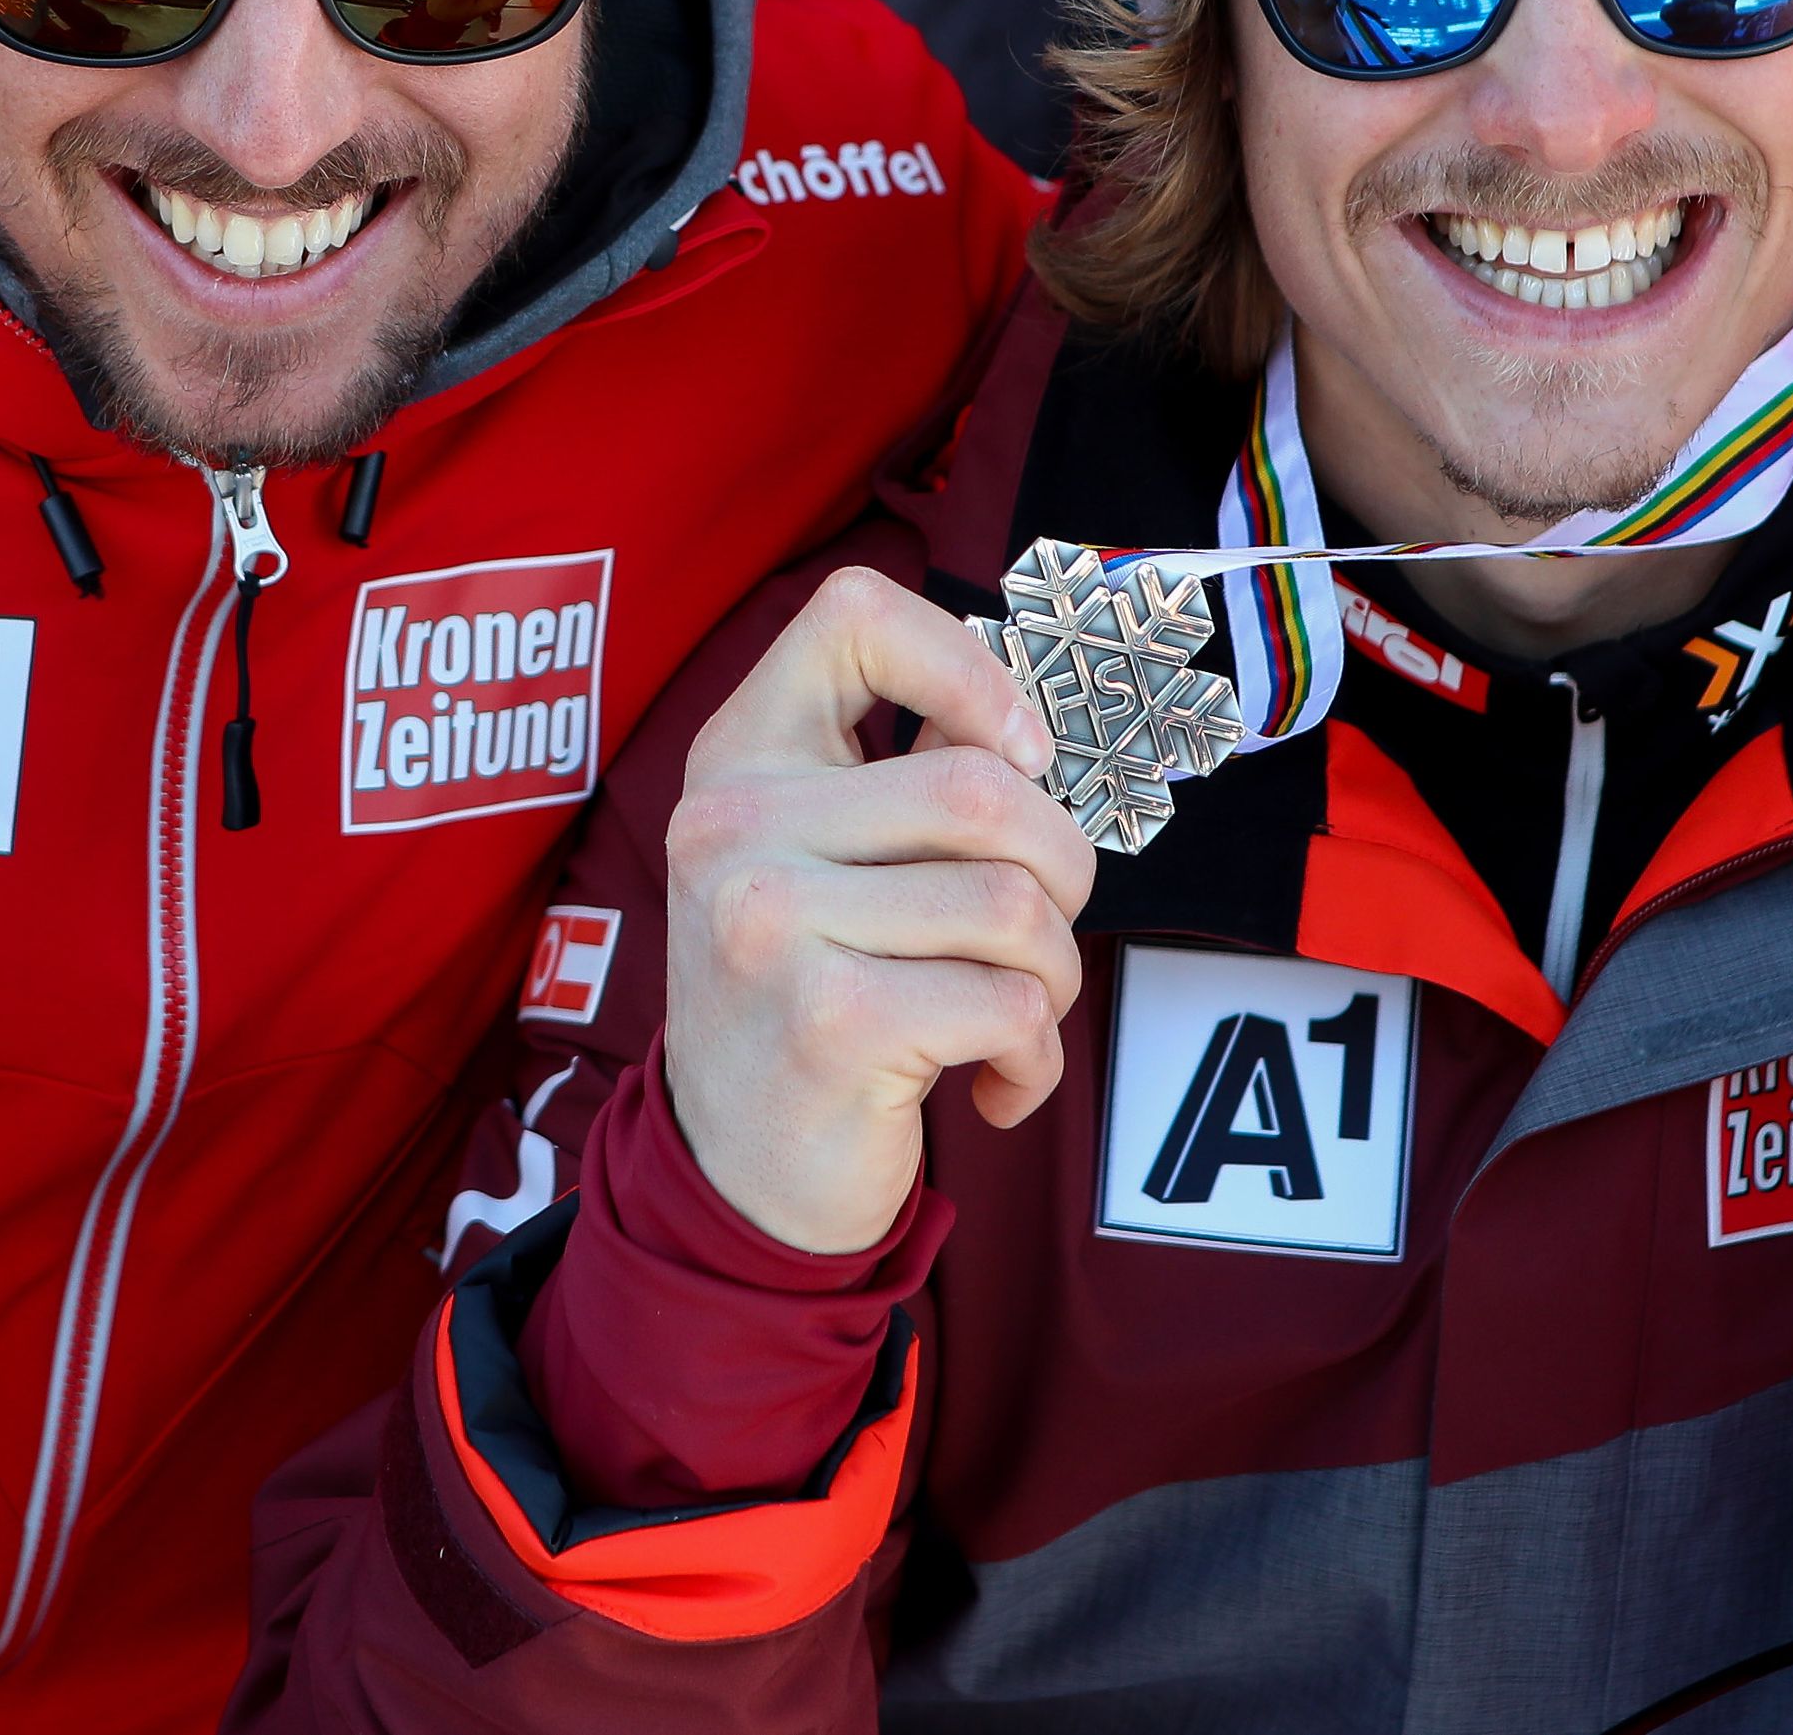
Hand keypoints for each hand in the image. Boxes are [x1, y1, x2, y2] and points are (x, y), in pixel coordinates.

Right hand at [661, 566, 1093, 1254]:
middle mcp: (732, 824)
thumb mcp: (814, 861)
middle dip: (1061, 868)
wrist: (737, 1177)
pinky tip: (994, 1088)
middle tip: (1039, 934)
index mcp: (738, 758)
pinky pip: (1010, 1005)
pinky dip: (1036, 1061)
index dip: (967, 665)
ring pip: (1014, 903)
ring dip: (1053, 976)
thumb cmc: (811, 998)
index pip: (851, 616)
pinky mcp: (826, 1020)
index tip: (1016, 753)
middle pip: (983, 787)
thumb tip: (1028, 725)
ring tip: (1014, 1015)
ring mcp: (768, 921)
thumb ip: (898, 778)